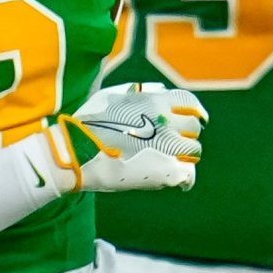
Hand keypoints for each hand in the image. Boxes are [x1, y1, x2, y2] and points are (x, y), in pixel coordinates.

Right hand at [39, 82, 205, 192]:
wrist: (76, 152)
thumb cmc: (89, 123)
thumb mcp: (115, 95)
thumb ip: (140, 92)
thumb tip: (160, 91)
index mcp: (157, 101)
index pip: (191, 104)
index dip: (194, 113)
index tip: (196, 120)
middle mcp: (167, 121)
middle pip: (194, 128)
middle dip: (187, 135)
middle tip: (175, 144)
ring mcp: (168, 147)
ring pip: (194, 151)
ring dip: (186, 156)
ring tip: (173, 161)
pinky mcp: (165, 172)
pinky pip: (188, 175)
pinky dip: (185, 179)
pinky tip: (179, 182)